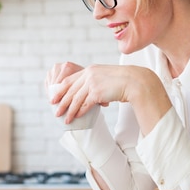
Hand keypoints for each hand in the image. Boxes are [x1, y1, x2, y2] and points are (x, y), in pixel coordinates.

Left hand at [45, 63, 171, 134]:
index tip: (54, 97)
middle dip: (61, 102)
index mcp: (89, 70)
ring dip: (69, 111)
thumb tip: (87, 94)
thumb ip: (94, 82)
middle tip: (55, 111)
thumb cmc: (122, 81)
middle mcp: (89, 75)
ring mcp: (93, 83)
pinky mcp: (98, 92)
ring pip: (76, 99)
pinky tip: (76, 117)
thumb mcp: (105, 77)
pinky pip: (85, 104)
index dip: (60, 90)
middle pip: (70, 90)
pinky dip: (79, 112)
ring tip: (64, 119)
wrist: (135, 81)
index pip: (69, 80)